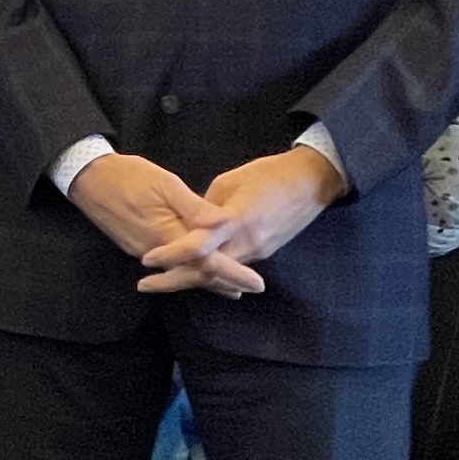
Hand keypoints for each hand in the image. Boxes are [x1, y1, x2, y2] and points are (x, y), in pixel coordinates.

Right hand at [70, 153, 257, 297]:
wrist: (87, 178)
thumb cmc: (127, 176)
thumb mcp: (165, 183)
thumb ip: (195, 207)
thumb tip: (224, 224)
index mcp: (168, 234)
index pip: (207, 261)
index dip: (234, 273)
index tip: (256, 283)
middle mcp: (157, 252)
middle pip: (196, 274)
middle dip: (225, 282)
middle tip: (252, 287)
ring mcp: (144, 251)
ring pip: (182, 271)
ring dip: (208, 278)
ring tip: (232, 286)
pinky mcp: (137, 246)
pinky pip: (169, 265)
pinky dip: (189, 269)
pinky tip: (198, 267)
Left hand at [141, 145, 347, 302]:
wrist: (313, 180)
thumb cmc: (270, 174)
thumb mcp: (229, 182)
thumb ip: (206, 207)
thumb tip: (191, 223)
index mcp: (236, 221)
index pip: (198, 246)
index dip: (172, 255)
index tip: (148, 260)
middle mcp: (247, 244)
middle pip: (205, 271)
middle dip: (174, 280)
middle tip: (145, 285)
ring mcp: (257, 251)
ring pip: (218, 273)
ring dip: (191, 278)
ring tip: (162, 281)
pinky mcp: (264, 252)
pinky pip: (232, 268)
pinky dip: (212, 273)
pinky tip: (194, 274)